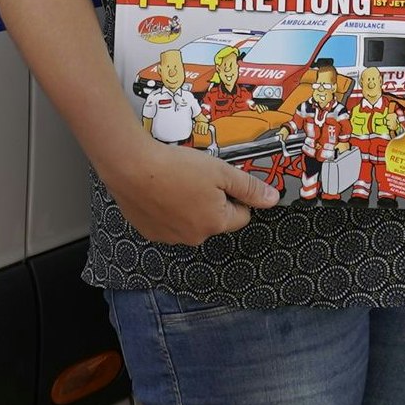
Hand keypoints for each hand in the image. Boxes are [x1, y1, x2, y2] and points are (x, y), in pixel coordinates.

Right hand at [100, 141, 279, 245]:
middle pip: (215, 219)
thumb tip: (273, 199)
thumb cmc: (176, 167)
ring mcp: (170, 237)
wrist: (131, 167)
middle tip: (196, 177)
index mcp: (215, 223)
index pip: (241, 215)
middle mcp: (194, 237)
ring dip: (188, 205)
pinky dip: (167, 209)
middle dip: (211, 201)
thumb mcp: (221, 171)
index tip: (220, 180)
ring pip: (190, 221)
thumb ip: (249, 187)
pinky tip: (160, 190)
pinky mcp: (150, 231)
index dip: (235, 195)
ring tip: (175, 181)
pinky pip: (168, 222)